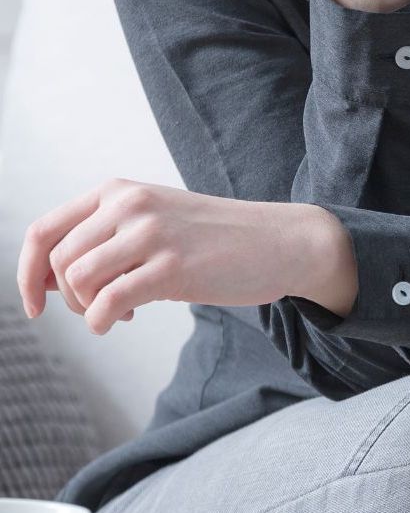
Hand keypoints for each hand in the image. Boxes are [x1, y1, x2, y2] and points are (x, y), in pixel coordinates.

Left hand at [16, 177, 328, 334]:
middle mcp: (129, 205)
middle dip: (67, 298)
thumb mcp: (155, 221)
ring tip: (118, 311)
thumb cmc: (217, 239)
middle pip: (58, 261)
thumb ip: (107, 238)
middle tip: (100, 308)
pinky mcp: (172, 268)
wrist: (280, 240)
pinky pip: (108, 302)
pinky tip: (121, 320)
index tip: (35, 304)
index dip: (26, 273)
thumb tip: (49, 281)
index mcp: (118, 191)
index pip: (44, 231)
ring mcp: (151, 234)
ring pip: (78, 281)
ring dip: (88, 310)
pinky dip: (102, 321)